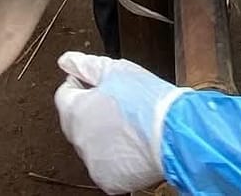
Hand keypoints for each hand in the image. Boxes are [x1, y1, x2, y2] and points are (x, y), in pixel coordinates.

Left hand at [52, 52, 185, 193]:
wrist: (176, 135)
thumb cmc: (149, 102)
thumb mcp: (117, 71)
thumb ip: (87, 66)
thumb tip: (68, 61)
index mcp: (76, 111)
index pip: (64, 94)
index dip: (82, 85)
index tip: (97, 85)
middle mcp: (79, 139)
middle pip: (77, 121)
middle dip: (93, 111)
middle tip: (119, 104)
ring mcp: (93, 162)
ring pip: (92, 145)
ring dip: (104, 136)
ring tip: (130, 126)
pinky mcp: (109, 180)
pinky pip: (106, 166)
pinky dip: (117, 158)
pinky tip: (134, 145)